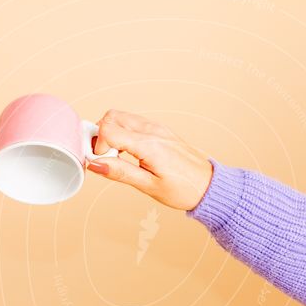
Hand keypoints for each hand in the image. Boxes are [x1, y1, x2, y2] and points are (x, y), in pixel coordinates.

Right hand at [86, 109, 213, 210]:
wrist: (209, 185)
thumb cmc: (184, 189)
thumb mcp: (149, 186)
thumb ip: (120, 173)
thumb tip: (96, 164)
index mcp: (149, 145)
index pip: (108, 130)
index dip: (98, 145)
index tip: (101, 161)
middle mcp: (152, 130)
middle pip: (111, 117)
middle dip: (100, 135)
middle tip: (106, 157)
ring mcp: (157, 127)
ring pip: (121, 116)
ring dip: (111, 132)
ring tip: (117, 155)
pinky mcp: (159, 129)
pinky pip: (133, 122)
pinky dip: (122, 132)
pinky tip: (128, 151)